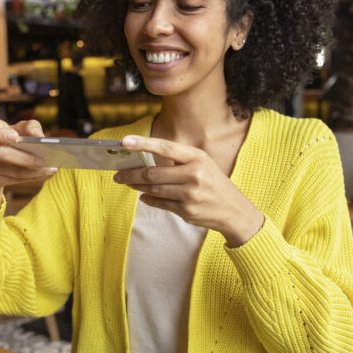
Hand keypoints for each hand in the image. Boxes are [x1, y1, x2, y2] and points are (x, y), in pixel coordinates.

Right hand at [0, 118, 55, 211]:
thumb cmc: (10, 136)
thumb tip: (40, 135)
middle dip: (23, 158)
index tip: (14, 137)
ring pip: (9, 171)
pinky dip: (31, 177)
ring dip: (32, 172)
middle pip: (0, 154)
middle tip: (43, 161)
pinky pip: (13, 180)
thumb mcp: (18, 128)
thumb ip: (30, 127)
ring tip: (50, 169)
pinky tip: (44, 174)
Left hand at [114, 135, 264, 246]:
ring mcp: (190, 194)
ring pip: (154, 189)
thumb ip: (178, 161)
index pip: (166, 148)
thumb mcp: (203, 165)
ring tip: (127, 183)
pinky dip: (149, 199)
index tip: (125, 142)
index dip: (143, 144)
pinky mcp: (186, 210)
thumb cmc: (214, 184)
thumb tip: (147, 162)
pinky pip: (160, 203)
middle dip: (131, 173)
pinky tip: (143, 195)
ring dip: (137, 186)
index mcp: (198, 158)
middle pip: (153, 173)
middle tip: (118, 174)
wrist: (234, 211)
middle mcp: (194, 174)